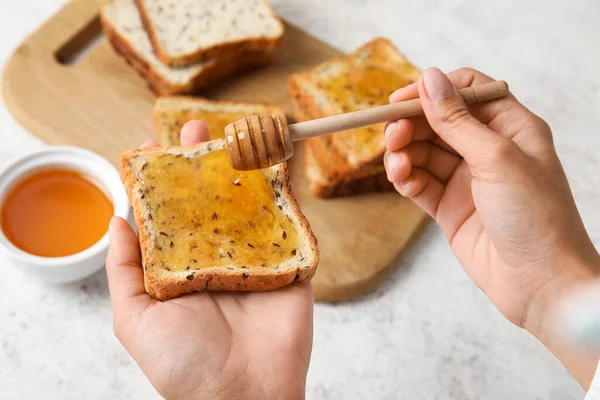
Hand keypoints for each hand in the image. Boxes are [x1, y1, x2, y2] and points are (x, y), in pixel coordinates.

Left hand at [106, 121, 311, 399]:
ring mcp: (255, 258)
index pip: (168, 213)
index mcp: (179, 267)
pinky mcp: (289, 264)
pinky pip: (289, 223)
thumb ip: (123, 270)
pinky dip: (285, 191)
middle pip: (209, 198)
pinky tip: (276, 162)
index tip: (151, 147)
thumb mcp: (135, 318)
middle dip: (201, 161)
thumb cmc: (182, 364)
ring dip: (242, 167)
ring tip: (233, 134)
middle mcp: (216, 257)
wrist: (243, 395)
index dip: (160, 179)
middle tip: (195, 128)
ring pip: (249, 203)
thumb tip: (115, 220)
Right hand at [384, 67, 599, 386]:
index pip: (466, 92)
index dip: (432, 90)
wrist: (540, 284)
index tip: (401, 99)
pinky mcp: (449, 207)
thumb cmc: (535, 217)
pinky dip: (406, 178)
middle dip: (411, 125)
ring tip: (396, 164)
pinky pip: (419, 182)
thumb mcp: (496, 159)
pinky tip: (401, 180)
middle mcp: (488, 149)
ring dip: (404, 153)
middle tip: (392, 135)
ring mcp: (467, 179)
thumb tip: (429, 78)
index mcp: (511, 127)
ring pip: (423, 152)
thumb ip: (457, 121)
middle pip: (438, 122)